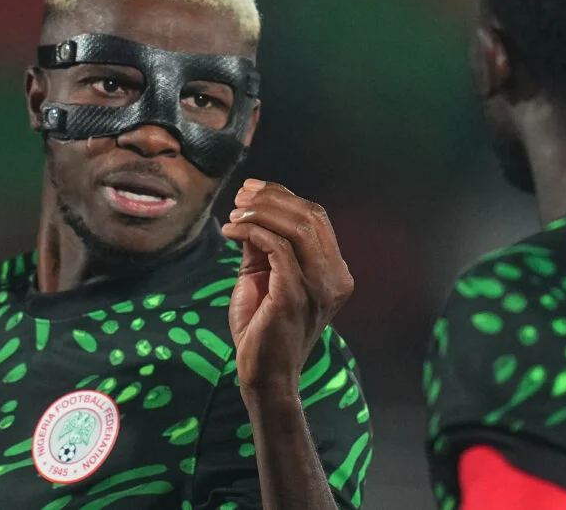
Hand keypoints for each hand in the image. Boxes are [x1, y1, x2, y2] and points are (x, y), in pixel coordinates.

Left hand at [220, 179, 354, 394]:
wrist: (264, 376)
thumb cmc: (262, 329)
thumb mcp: (264, 277)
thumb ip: (264, 246)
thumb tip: (250, 211)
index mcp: (334, 271)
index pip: (316, 218)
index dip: (283, 196)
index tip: (251, 189)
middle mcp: (334, 277)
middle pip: (310, 216)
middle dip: (271, 199)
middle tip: (239, 198)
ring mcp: (319, 287)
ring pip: (297, 226)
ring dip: (260, 213)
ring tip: (234, 215)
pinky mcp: (296, 295)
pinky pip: (277, 247)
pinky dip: (251, 232)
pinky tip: (231, 232)